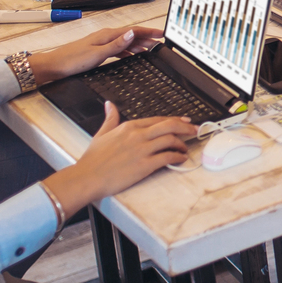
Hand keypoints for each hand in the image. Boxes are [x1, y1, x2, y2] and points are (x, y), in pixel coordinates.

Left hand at [27, 24, 160, 83]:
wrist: (54, 66)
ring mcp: (101, 42)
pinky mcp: (97, 49)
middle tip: (160, 42)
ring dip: (138, 44)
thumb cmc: (72, 60)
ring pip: (125, 41)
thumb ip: (116, 45)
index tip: (161, 34)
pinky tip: (130, 55)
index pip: (133, 31)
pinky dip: (127, 50)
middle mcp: (105, 36)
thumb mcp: (97, 54)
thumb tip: (133, 34)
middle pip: (131, 35)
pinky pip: (117, 48)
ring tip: (149, 48)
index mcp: (107, 35)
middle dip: (146, 38)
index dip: (149, 32)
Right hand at [43, 101, 193, 213]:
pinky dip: (177, 157)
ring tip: (185, 148)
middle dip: (185, 127)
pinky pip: (167, 157)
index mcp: (129, 126)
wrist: (87, 177)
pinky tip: (180, 159)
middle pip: (169, 125)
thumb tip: (109, 105)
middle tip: (195, 130)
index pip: (157, 119)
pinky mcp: (144, 165)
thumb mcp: (101, 134)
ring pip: (170, 140)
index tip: (184, 121)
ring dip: (182, 144)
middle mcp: (137, 135)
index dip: (174, 120)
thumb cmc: (92, 160)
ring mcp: (142, 150)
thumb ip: (110, 118)